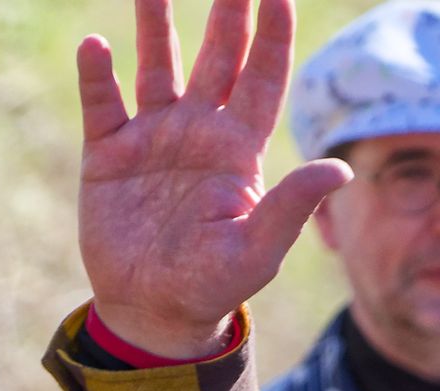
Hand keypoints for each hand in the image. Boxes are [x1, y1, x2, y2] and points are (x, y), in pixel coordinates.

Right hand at [75, 0, 350, 359]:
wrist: (154, 312)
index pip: (263, 79)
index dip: (271, 35)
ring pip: (157, 65)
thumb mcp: (258, 251)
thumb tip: (341, 169)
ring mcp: (152, 138)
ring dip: (154, 23)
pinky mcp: (107, 154)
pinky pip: (102, 102)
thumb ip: (292, 207)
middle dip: (225, 11)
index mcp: (240, 151)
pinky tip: (98, 46)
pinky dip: (98, 74)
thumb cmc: (214, 286)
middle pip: (216, 57)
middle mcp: (199, 133)